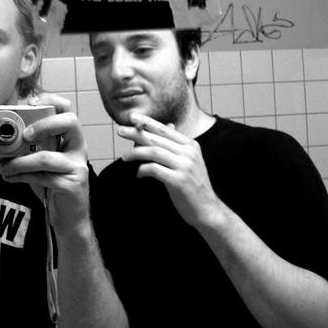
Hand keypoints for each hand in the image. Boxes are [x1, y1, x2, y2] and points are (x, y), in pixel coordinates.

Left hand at [0, 93, 89, 237]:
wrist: (69, 219)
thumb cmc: (53, 186)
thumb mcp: (42, 162)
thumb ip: (30, 148)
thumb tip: (0, 137)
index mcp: (72, 139)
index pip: (68, 110)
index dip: (51, 101)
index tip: (31, 103)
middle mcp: (79, 149)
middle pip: (70, 122)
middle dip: (44, 124)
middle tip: (24, 135)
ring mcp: (78, 167)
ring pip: (46, 157)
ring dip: (19, 162)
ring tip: (3, 167)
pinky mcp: (71, 185)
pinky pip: (42, 177)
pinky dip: (21, 176)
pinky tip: (10, 177)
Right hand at [33, 0, 66, 50]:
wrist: (40, 45)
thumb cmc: (35, 32)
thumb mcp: (33, 19)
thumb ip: (36, 9)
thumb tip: (40, 0)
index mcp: (50, 18)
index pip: (53, 5)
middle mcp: (56, 22)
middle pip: (60, 10)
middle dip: (60, 3)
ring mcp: (58, 27)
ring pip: (63, 16)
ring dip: (63, 10)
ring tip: (64, 5)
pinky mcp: (58, 31)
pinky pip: (62, 22)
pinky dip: (63, 17)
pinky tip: (63, 16)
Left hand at [118, 113, 223, 228]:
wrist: (207, 210)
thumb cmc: (193, 186)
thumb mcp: (187, 162)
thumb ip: (175, 145)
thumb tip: (166, 126)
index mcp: (191, 145)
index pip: (165, 130)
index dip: (147, 122)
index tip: (132, 117)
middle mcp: (189, 152)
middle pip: (157, 139)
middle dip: (136, 133)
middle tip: (120, 130)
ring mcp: (185, 166)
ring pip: (154, 152)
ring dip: (136, 153)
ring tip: (125, 157)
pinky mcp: (179, 180)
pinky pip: (154, 169)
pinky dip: (143, 170)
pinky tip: (139, 174)